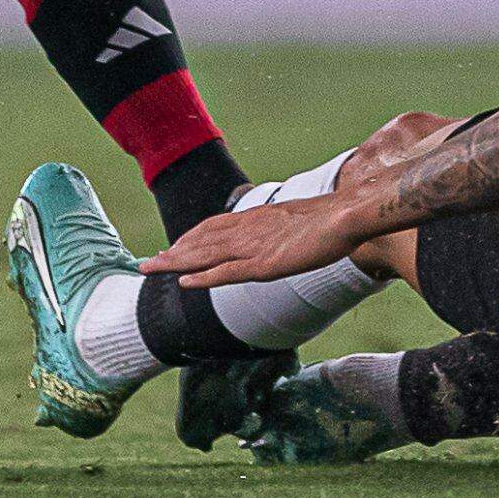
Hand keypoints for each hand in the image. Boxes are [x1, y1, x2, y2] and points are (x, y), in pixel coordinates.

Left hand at [146, 194, 364, 290]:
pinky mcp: (265, 264)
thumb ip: (282, 228)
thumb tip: (280, 234)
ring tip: (153, 269)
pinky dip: (203, 277)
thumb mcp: (299, 222)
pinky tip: (184, 282)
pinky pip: (226, 272)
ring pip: (205, 255)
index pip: (214, 226)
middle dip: (174, 252)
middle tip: (148, 264)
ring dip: (177, 262)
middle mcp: (249, 229)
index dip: (191, 238)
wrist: (350, 215)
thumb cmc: (332, 219)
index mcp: (257, 218)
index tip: (173, 247)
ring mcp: (255, 247)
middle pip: (202, 240)